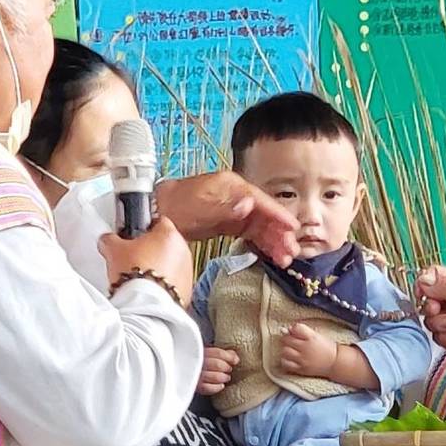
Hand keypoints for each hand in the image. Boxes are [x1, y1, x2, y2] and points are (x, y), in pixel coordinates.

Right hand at [99, 216, 193, 307]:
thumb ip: (111, 239)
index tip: (133, 236)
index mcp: (168, 234)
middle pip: (166, 244)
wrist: (144, 306)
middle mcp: (183, 250)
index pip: (157, 221)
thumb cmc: (134, 275)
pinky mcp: (188, 290)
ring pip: (172, 264)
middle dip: (151, 250)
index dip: (142, 228)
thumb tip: (108, 240)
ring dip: (159, 268)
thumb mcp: (113, 250)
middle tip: (134, 259)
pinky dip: (164, 285)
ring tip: (140, 278)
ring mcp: (187, 271)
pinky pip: (175, 283)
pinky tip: (149, 290)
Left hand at [154, 173, 299, 266]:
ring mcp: (231, 210)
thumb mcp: (198, 207)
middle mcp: (235, 196)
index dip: (278, 215)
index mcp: (230, 186)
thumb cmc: (174, 206)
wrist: (152, 213)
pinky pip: (249, 234)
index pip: (260, 201)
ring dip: (273, 243)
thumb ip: (225, 207)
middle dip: (279, 234)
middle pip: (264, 215)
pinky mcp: (226, 224)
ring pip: (259, 227)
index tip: (292, 229)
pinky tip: (270, 256)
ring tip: (284, 260)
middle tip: (290, 252)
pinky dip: (260, 245)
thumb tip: (249, 205)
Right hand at [198, 347, 238, 394]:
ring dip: (224, 377)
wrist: (185, 370)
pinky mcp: (195, 386)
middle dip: (227, 367)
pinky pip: (208, 388)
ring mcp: (196, 375)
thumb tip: (235, 357)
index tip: (235, 360)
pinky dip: (217, 387)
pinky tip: (221, 385)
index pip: (218, 353)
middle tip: (228, 369)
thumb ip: (222, 353)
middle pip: (218, 364)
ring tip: (226, 377)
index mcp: (201, 352)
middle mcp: (197, 362)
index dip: (229, 357)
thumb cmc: (199, 361)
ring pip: (215, 376)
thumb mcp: (209, 352)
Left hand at [279, 323, 336, 377]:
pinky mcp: (301, 369)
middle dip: (287, 339)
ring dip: (285, 349)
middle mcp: (306, 348)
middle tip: (291, 341)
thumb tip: (286, 329)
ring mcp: (303, 359)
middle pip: (287, 339)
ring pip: (284, 351)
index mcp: (312, 337)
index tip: (295, 331)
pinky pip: (286, 364)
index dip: (293, 328)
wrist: (335, 362)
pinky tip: (290, 359)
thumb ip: (302, 331)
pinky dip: (285, 360)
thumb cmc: (325, 347)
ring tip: (291, 350)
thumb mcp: (316, 335)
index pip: (296, 328)